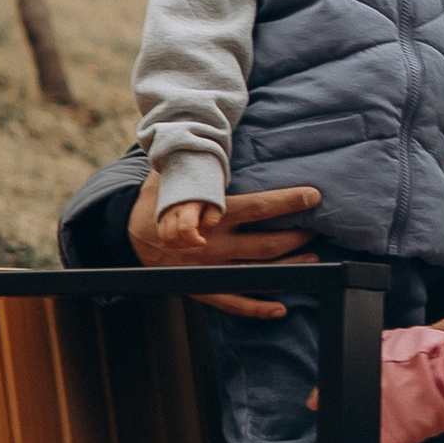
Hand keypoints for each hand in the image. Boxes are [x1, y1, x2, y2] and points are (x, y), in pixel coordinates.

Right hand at [128, 173, 322, 318]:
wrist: (127, 235)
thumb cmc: (156, 200)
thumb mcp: (170, 176)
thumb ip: (195, 163)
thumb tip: (211, 133)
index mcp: (209, 216)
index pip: (256, 208)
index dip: (286, 202)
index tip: (313, 195)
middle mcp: (213, 246)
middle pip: (264, 245)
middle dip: (295, 238)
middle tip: (315, 228)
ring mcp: (209, 270)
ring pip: (256, 274)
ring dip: (287, 269)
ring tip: (312, 260)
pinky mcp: (202, 288)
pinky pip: (232, 302)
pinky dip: (257, 308)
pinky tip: (280, 309)